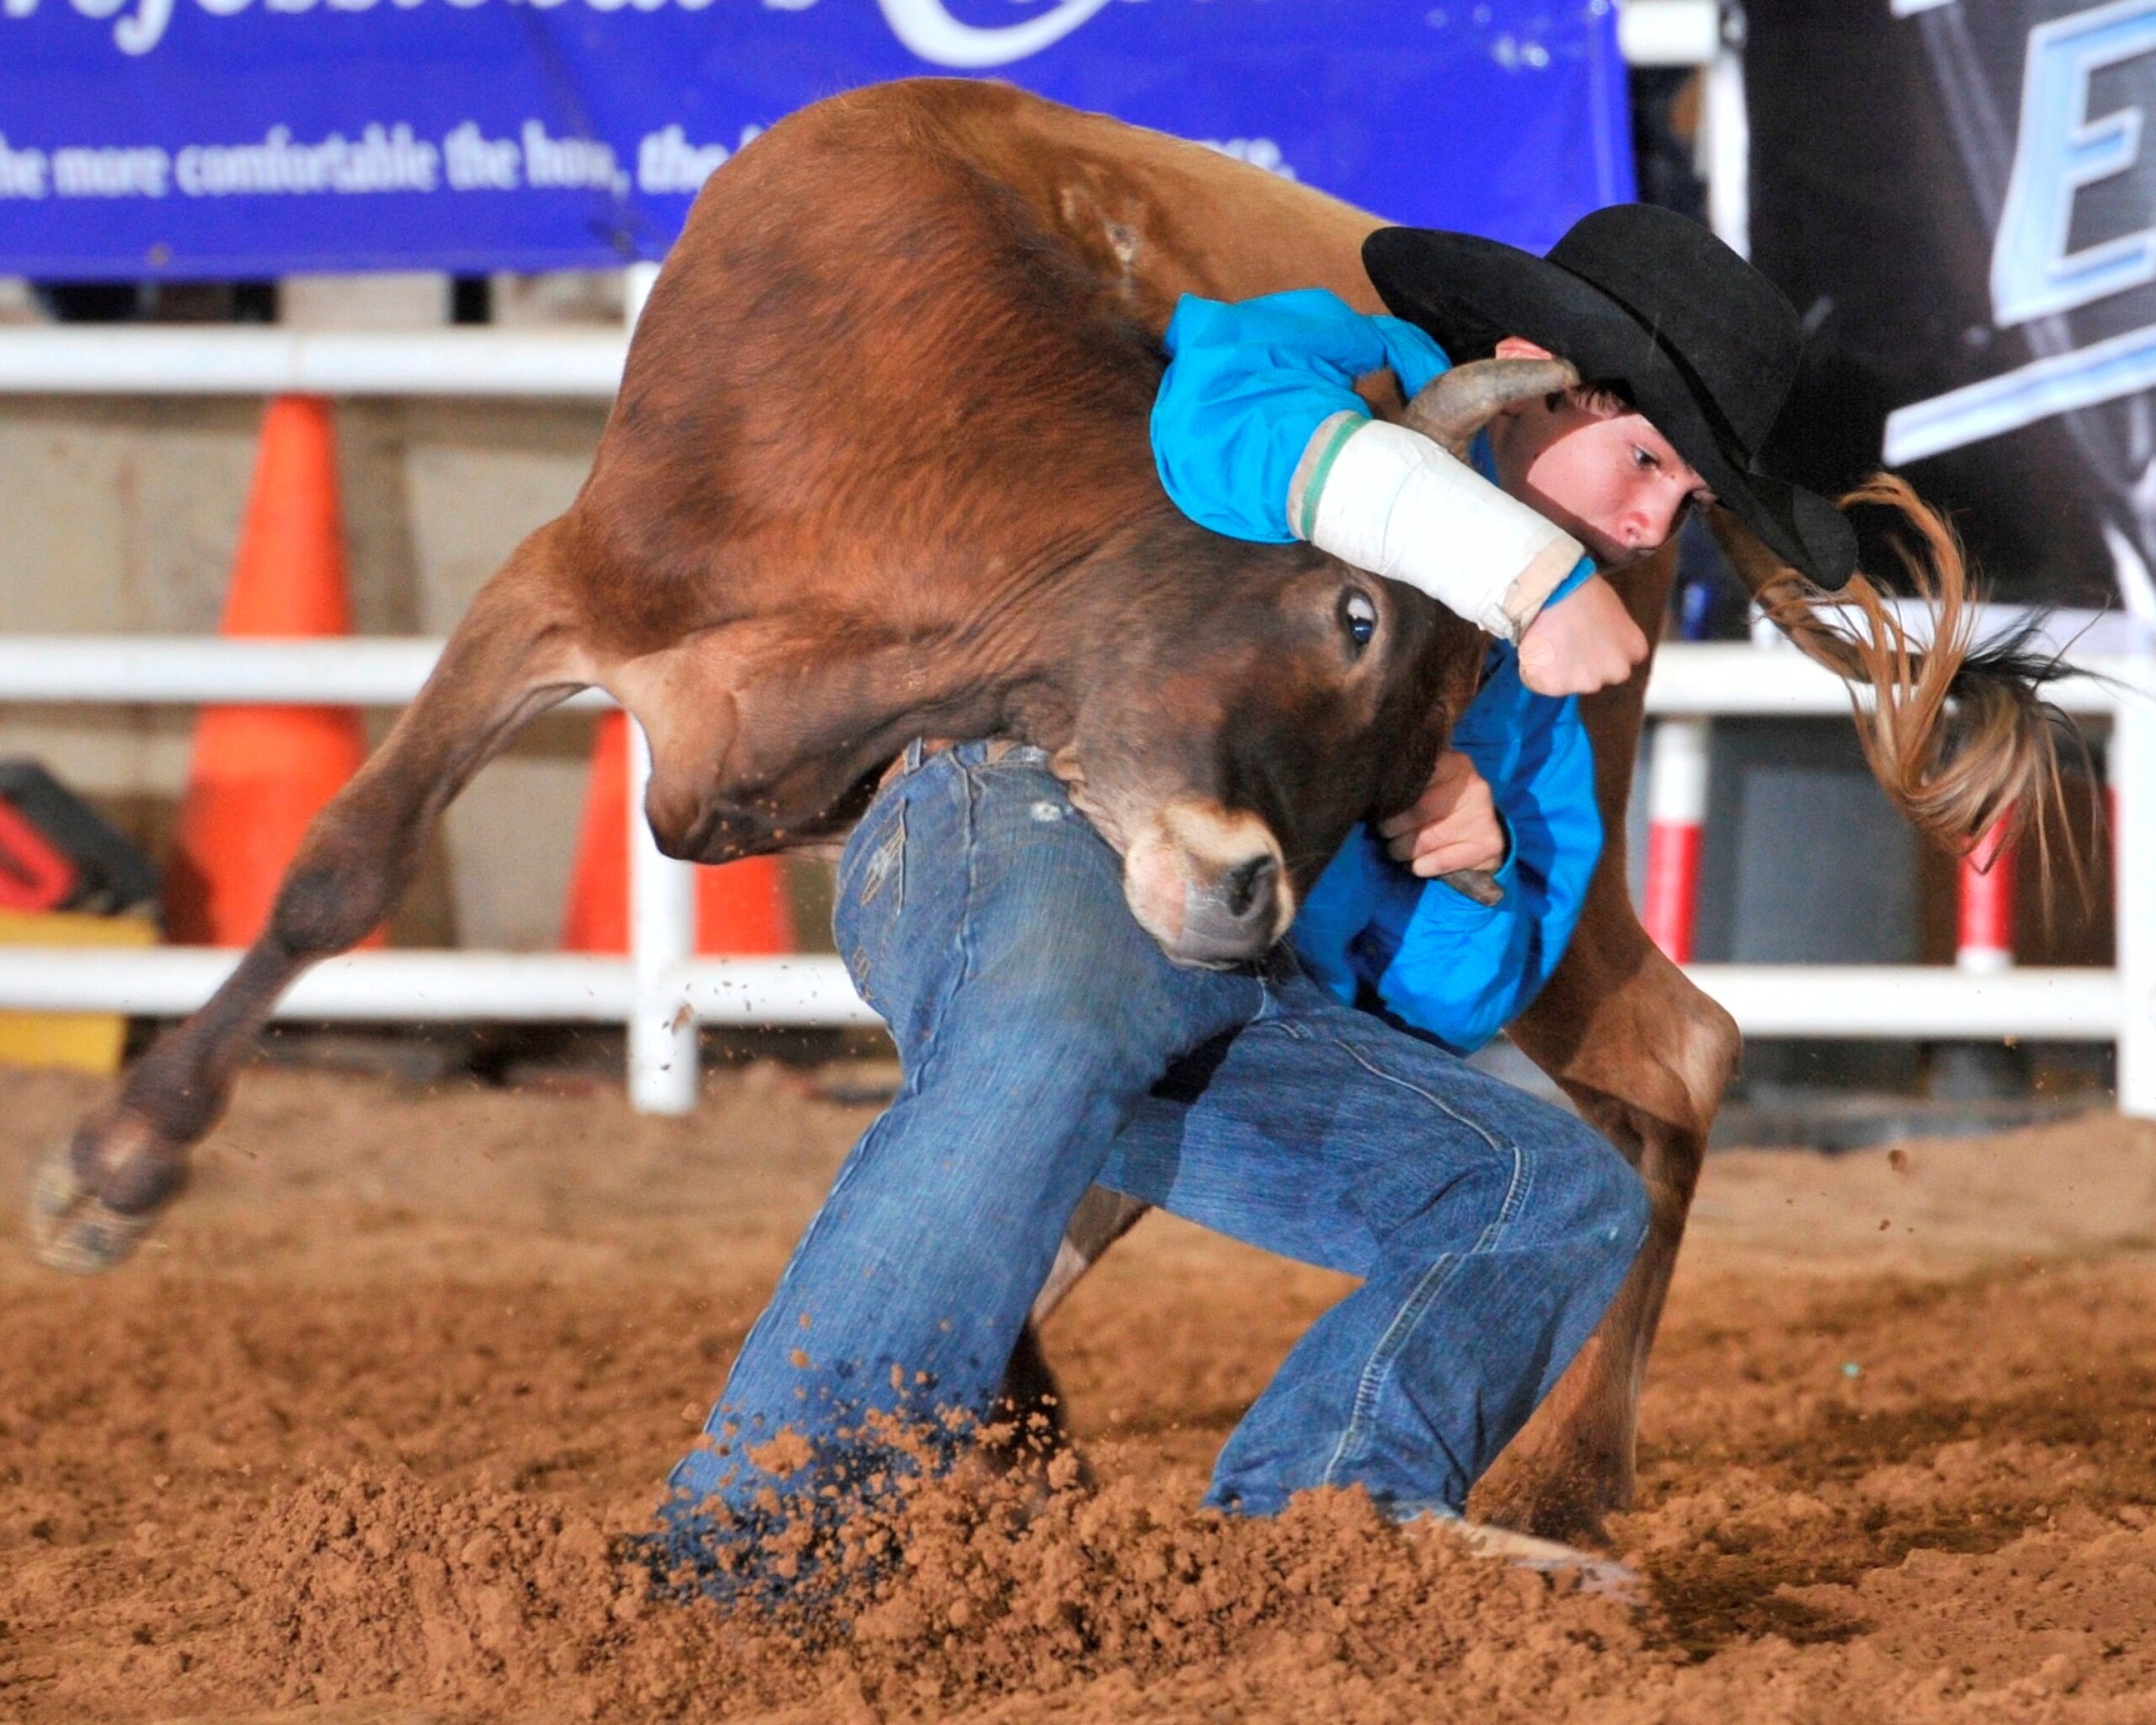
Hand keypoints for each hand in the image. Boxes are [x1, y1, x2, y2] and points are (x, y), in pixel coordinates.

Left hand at [1377, 750, 1505, 878]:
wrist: (1483, 838)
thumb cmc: (1442, 809)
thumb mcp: (1429, 787)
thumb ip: (1406, 783)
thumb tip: (1369, 790)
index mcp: (1455, 765)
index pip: (1415, 774)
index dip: (1391, 793)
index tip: (1377, 803)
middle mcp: (1473, 787)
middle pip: (1416, 810)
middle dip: (1391, 827)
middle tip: (1385, 832)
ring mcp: (1482, 816)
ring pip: (1424, 839)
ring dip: (1401, 849)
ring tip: (1398, 848)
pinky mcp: (1487, 845)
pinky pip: (1439, 860)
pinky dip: (1419, 866)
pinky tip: (1416, 864)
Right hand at [1516, 573, 1648, 695]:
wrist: (1552, 587)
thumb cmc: (1580, 589)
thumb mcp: (1612, 612)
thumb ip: (1611, 636)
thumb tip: (1593, 643)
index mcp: (1635, 650)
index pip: (1617, 663)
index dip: (1597, 650)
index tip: (1584, 637)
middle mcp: (1618, 671)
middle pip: (1595, 677)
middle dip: (1580, 665)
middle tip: (1563, 640)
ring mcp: (1588, 681)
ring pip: (1568, 683)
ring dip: (1557, 670)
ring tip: (1548, 641)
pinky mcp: (1556, 686)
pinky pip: (1540, 683)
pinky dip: (1534, 671)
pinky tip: (1535, 648)